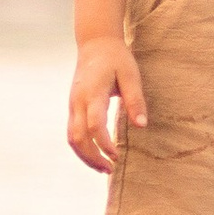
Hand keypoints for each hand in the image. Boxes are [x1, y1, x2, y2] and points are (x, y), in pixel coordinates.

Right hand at [68, 33, 146, 173]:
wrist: (95, 44)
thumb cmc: (116, 59)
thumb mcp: (131, 75)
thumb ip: (135, 100)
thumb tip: (141, 126)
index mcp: (92, 92)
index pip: (94, 124)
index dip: (104, 143)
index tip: (117, 155)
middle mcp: (78, 101)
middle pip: (77, 137)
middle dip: (92, 157)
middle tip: (111, 170)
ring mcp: (72, 105)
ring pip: (72, 138)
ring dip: (86, 156)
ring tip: (105, 169)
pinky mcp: (73, 108)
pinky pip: (73, 133)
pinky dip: (83, 148)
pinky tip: (97, 156)